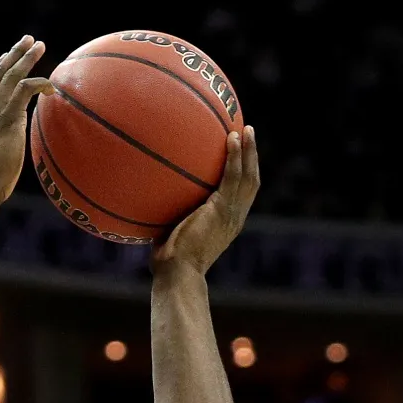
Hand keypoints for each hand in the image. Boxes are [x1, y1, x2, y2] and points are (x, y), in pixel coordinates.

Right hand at [0, 36, 49, 207]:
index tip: (4, 58)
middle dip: (12, 55)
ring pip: (10, 76)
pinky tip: (50, 86)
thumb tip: (7, 151)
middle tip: (26, 41)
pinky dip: (38, 83)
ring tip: (39, 46)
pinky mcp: (7, 117)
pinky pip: (24, 90)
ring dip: (26, 59)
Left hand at [152, 126, 259, 276]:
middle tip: (248, 133)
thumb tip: (151, 195)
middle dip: (252, 157)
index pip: (241, 194)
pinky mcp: (224, 210)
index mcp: (227, 223)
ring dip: (249, 151)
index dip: (243, 173)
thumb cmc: (168, 260)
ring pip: (248, 176)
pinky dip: (235, 157)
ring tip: (245, 129)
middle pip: (251, 181)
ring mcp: (232, 214)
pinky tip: (231, 138)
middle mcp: (235, 218)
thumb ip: (172, 213)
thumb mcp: (173, 231)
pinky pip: (233, 178)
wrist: (177, 273)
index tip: (240, 154)